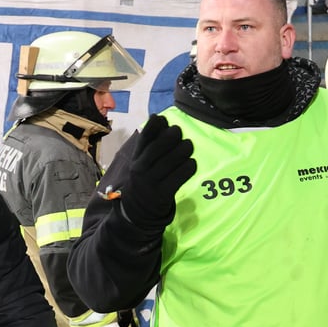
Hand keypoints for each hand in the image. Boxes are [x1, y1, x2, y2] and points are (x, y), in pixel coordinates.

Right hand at [119, 114, 196, 228]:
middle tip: (178, 131)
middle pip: (156, 150)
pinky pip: (178, 178)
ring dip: (182, 151)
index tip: (162, 119)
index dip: (153, 127)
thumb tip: (158, 117)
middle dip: (169, 138)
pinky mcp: (163, 194)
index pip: (143, 140)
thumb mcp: (142, 160)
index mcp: (136, 158)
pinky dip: (187, 168)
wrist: (140, 209)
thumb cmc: (146, 178)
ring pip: (169, 163)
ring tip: (189, 145)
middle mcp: (141, 169)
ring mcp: (151, 182)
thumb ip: (150, 142)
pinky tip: (192, 163)